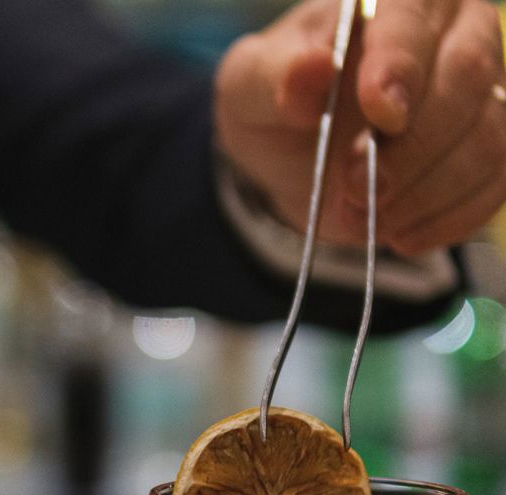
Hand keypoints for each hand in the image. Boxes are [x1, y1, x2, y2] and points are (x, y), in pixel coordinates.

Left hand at [214, 0, 505, 254]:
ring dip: (426, 191)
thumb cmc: (274, 106)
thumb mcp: (249, 88)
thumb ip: (273, 78)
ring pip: (489, 137)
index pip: (413, 14)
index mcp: (391, 1)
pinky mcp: (485, 150)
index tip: (381, 113)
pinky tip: (401, 236)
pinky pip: (496, 184)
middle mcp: (451, 32)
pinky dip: (448, 219)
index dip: (402, 62)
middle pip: (466, 75)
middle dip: (410, 146)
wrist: (293, 155)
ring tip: (365, 218)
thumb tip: (314, 67)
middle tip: (355, 186)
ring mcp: (478, 93)